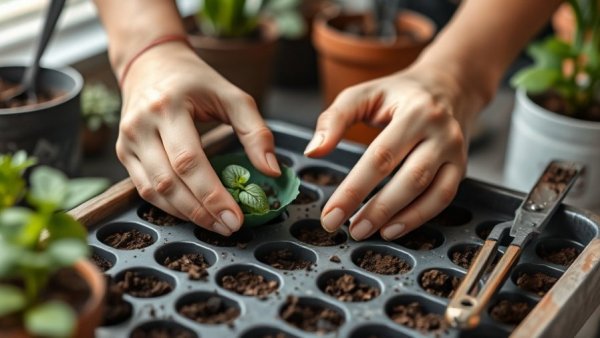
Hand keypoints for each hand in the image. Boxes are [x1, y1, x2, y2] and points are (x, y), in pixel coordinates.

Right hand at [116, 42, 280, 235]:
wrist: (150, 64)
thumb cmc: (195, 81)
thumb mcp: (232, 96)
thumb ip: (256, 131)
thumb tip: (271, 170)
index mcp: (167, 106)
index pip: (189, 160)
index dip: (212, 194)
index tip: (236, 217)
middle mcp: (140, 125)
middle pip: (169, 181)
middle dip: (201, 211)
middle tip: (229, 227)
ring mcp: (127, 141)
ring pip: (153, 191)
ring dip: (185, 214)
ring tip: (215, 225)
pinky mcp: (123, 153)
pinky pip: (144, 189)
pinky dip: (169, 207)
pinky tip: (193, 214)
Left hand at [305, 65, 477, 240]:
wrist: (449, 85)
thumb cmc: (398, 93)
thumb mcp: (363, 94)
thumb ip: (334, 119)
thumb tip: (313, 151)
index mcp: (415, 112)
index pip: (380, 157)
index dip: (354, 190)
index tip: (331, 214)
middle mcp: (441, 132)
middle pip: (409, 179)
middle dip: (377, 210)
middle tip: (349, 230)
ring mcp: (455, 151)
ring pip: (431, 193)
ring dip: (400, 219)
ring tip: (368, 231)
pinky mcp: (461, 167)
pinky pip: (443, 198)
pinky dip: (419, 217)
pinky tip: (393, 228)